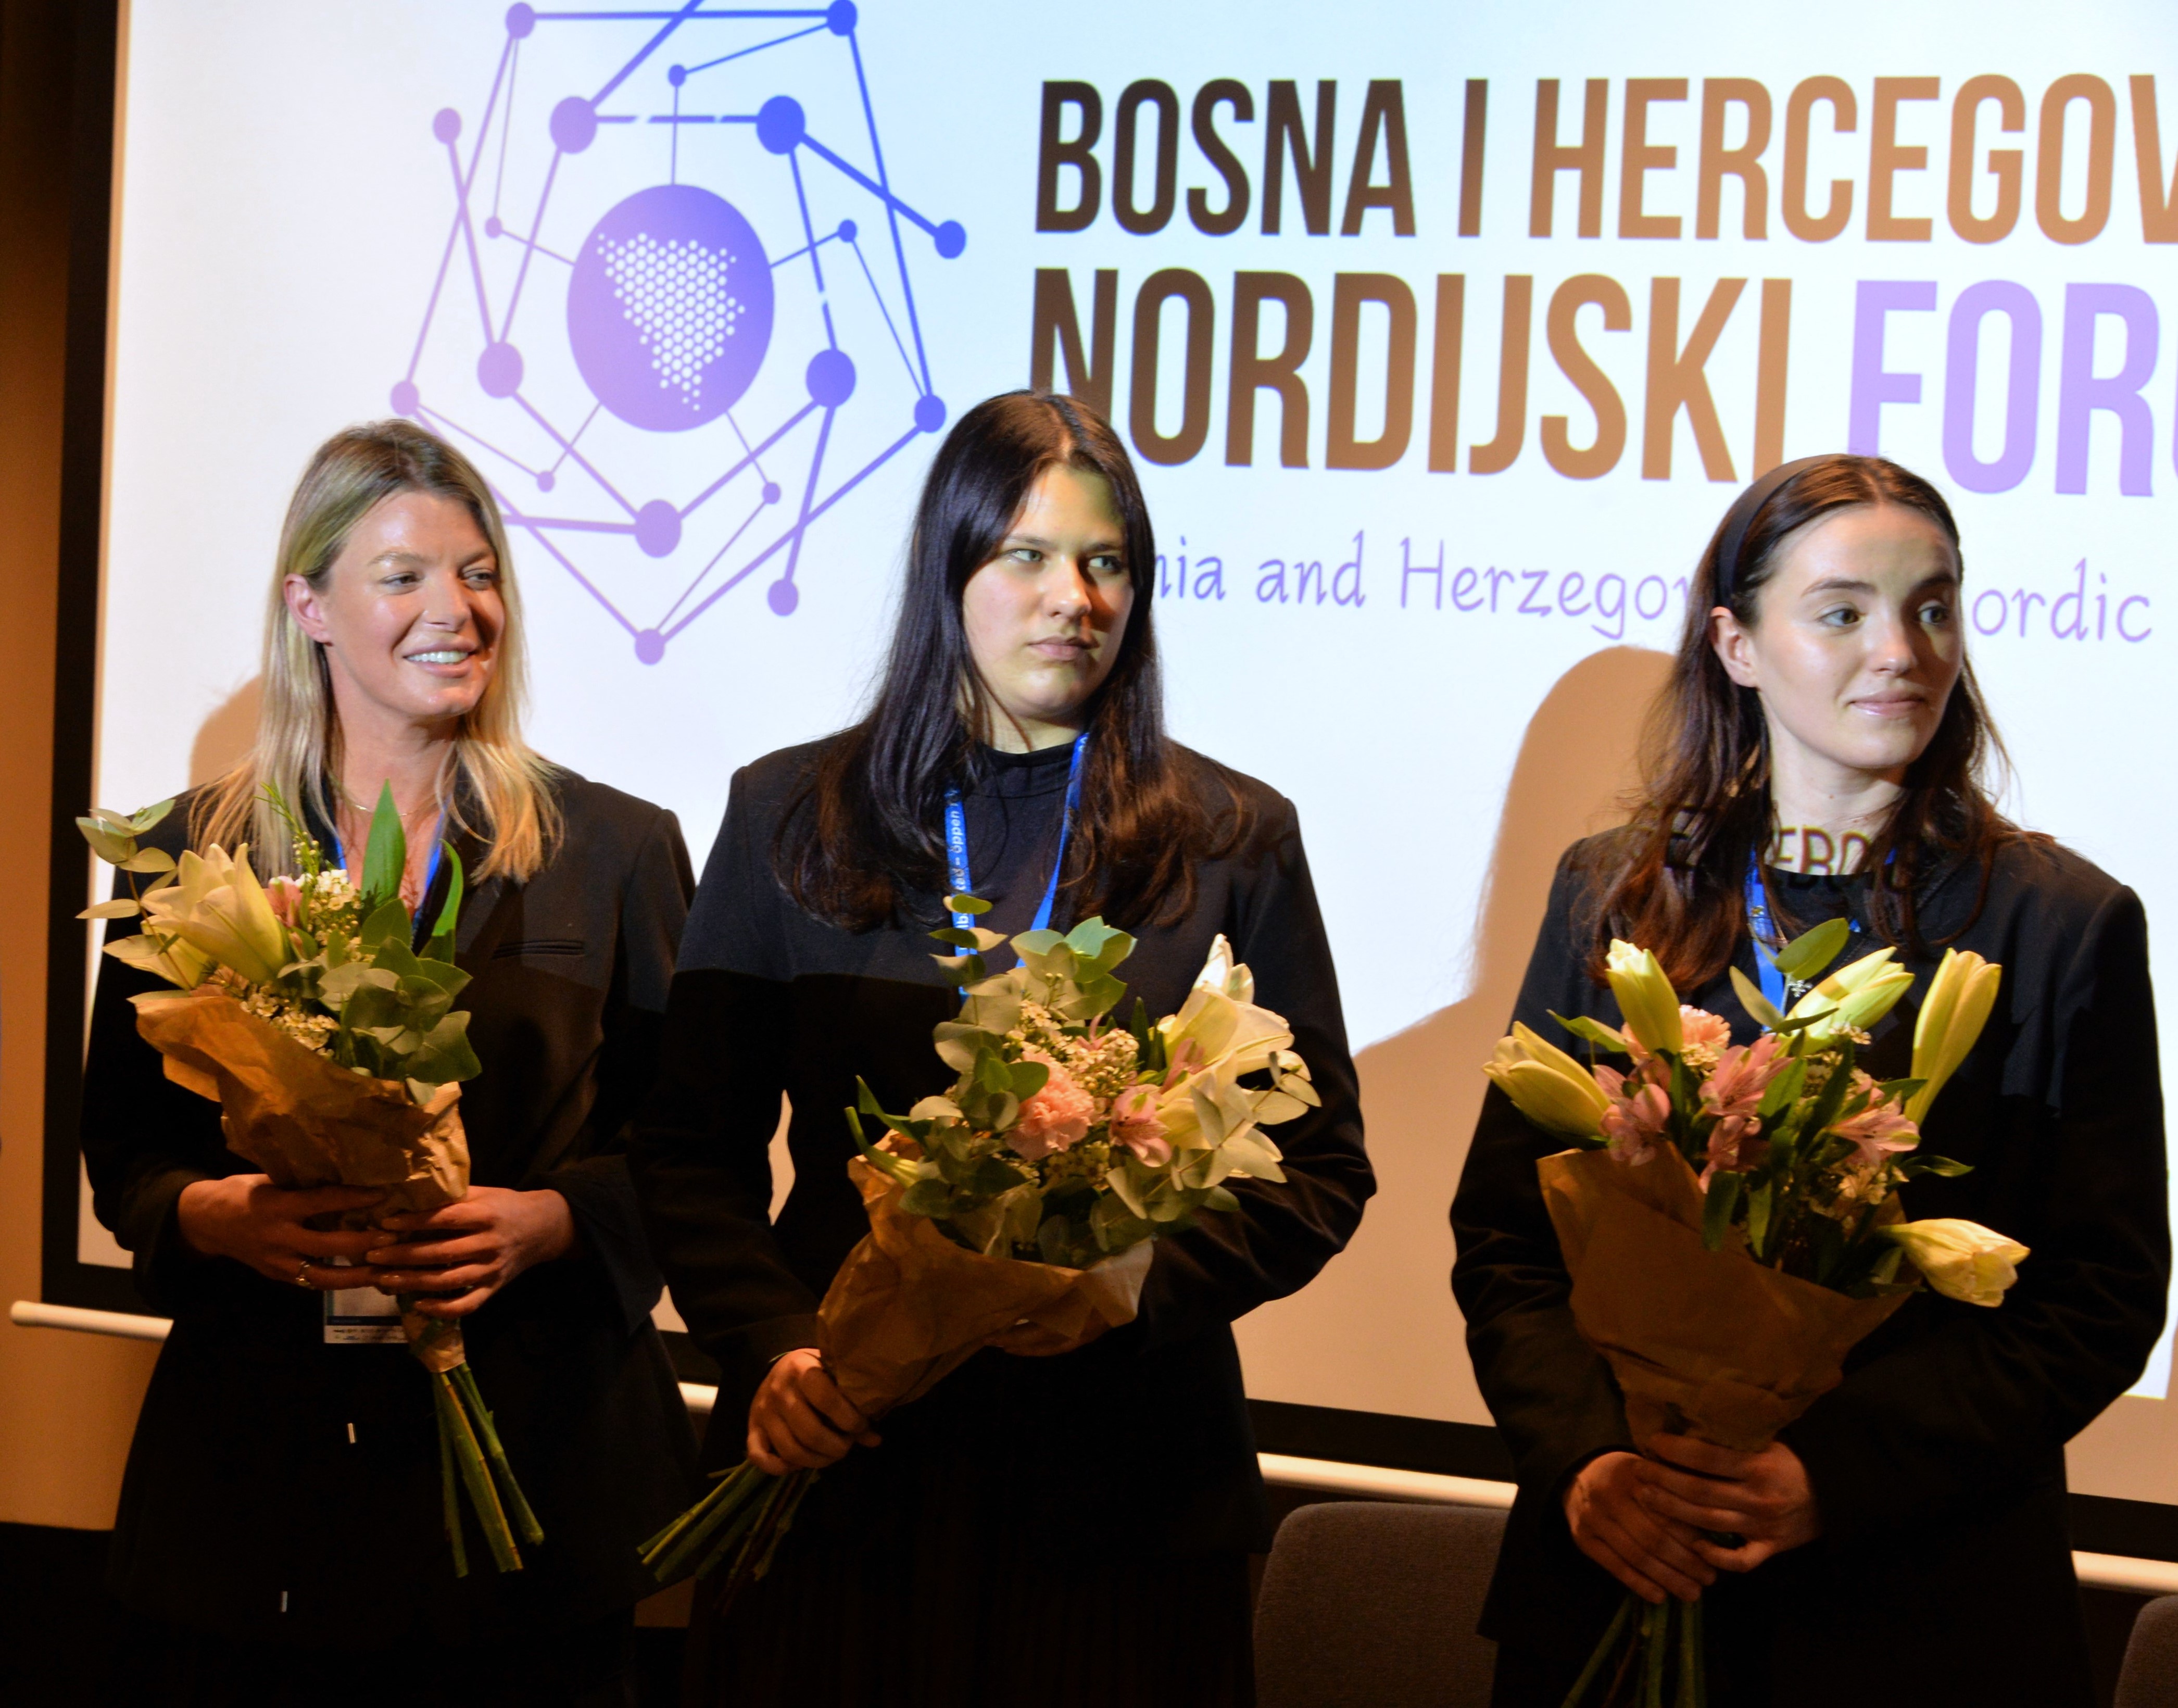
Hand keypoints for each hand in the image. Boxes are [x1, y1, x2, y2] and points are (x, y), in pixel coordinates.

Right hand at [174, 1176, 393, 1287]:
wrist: (204, 1223)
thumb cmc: (241, 1193)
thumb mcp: (269, 1180)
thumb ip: (303, 1185)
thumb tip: (347, 1175)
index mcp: (277, 1206)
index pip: (321, 1202)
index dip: (354, 1199)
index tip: (382, 1195)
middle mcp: (278, 1237)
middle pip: (328, 1244)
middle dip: (363, 1243)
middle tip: (394, 1237)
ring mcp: (277, 1262)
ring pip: (323, 1275)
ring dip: (358, 1275)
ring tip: (388, 1270)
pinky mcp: (277, 1277)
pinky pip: (313, 1282)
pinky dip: (340, 1281)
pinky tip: (366, 1278)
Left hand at [368, 1187, 576, 1319]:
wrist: (544, 1228)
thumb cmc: (505, 1205)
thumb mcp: (484, 1193)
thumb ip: (452, 1196)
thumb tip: (409, 1195)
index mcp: (486, 1215)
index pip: (446, 1219)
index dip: (415, 1222)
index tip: (386, 1224)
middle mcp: (489, 1243)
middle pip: (441, 1253)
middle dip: (404, 1255)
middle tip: (373, 1255)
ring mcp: (492, 1269)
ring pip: (449, 1281)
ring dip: (414, 1282)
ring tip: (385, 1279)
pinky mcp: (494, 1288)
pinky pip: (467, 1304)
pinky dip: (442, 1309)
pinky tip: (418, 1304)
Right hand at [747, 1348, 879, 1474]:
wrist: (779, 1367)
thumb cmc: (815, 1371)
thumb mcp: (834, 1376)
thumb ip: (852, 1404)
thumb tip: (875, 1439)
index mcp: (802, 1370)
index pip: (826, 1399)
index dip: (848, 1419)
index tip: (861, 1427)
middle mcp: (779, 1391)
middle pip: (810, 1432)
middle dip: (835, 1447)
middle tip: (846, 1446)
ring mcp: (763, 1411)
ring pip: (790, 1450)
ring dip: (816, 1461)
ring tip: (830, 1456)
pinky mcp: (751, 1428)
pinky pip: (759, 1457)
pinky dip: (779, 1468)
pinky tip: (797, 1465)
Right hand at [1563, 1450, 1717, 1604]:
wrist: (1579, 1472)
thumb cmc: (1628, 1477)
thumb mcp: (1650, 1472)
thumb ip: (1675, 1492)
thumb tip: (1714, 1530)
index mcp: (1633, 1474)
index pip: (1667, 1511)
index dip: (1693, 1537)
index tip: (1715, 1556)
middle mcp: (1610, 1494)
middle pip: (1653, 1537)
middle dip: (1685, 1562)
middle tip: (1709, 1579)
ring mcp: (1593, 1517)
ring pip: (1636, 1555)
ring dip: (1667, 1578)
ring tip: (1692, 1593)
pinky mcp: (1582, 1537)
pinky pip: (1614, 1566)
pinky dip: (1638, 1584)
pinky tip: (1660, 1597)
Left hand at [1636, 1434, 1820, 1572]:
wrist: (1835, 1493)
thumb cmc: (1792, 1461)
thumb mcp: (1768, 1441)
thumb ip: (1734, 1438)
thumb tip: (1686, 1419)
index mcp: (1759, 1465)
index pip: (1707, 1458)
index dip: (1675, 1451)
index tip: (1651, 1442)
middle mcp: (1758, 1496)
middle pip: (1699, 1491)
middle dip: (1663, 1481)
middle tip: (1637, 1471)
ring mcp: (1764, 1525)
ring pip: (1709, 1522)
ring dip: (1672, 1512)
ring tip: (1645, 1497)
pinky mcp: (1771, 1548)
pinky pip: (1740, 1560)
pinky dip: (1716, 1556)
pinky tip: (1693, 1544)